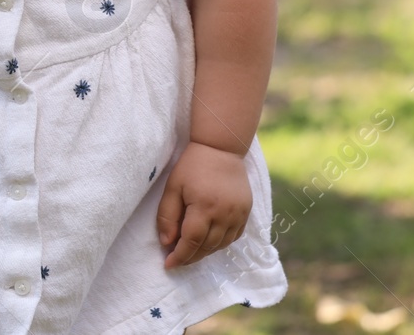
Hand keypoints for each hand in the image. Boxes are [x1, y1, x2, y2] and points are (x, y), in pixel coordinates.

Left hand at [157, 140, 250, 268]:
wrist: (221, 149)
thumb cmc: (192, 166)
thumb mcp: (173, 187)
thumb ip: (167, 216)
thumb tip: (167, 243)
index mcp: (204, 207)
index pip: (192, 242)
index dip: (180, 256)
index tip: (168, 265)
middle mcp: (224, 214)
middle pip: (207, 247)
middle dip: (190, 257)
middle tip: (177, 259)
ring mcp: (238, 214)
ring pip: (221, 245)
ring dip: (205, 252)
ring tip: (191, 251)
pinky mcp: (246, 212)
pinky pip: (234, 237)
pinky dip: (220, 244)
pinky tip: (209, 242)